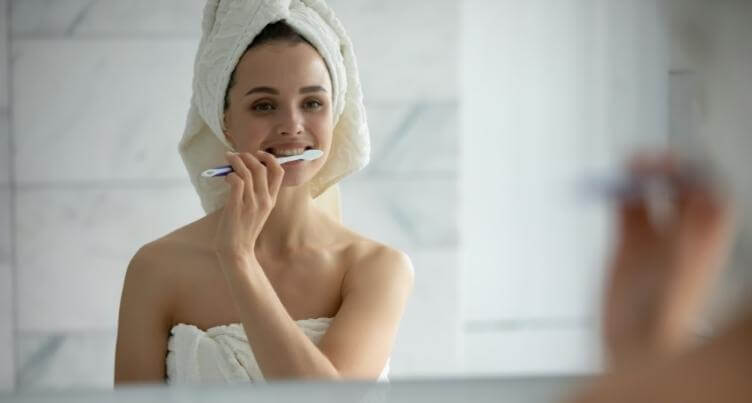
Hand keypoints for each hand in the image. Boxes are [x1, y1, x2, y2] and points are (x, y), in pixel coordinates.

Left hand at [212, 151, 284, 260]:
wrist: (237, 251)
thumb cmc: (243, 231)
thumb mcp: (257, 212)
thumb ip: (254, 195)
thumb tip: (242, 173)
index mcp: (271, 201)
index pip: (278, 172)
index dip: (270, 159)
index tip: (259, 154)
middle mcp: (264, 200)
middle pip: (261, 168)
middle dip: (249, 156)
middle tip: (238, 155)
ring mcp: (251, 203)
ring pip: (246, 172)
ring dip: (236, 161)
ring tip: (228, 158)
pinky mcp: (237, 206)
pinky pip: (235, 181)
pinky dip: (230, 174)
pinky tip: (225, 177)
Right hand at [602, 152, 734, 369]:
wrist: (635, 345)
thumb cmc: (666, 320)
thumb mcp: (683, 272)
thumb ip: (688, 234)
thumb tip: (696, 196)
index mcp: (705, 241)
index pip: (709, 194)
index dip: (696, 173)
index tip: (676, 163)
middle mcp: (681, 236)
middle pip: (679, 189)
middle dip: (664, 169)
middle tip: (644, 161)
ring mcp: (653, 239)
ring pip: (650, 195)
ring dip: (638, 178)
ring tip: (625, 167)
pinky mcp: (627, 246)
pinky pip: (623, 211)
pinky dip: (616, 195)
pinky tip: (609, 188)